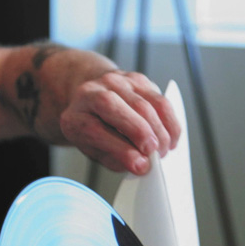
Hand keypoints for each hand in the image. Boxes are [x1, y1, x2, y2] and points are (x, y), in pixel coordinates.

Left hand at [58, 70, 180, 174]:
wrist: (90, 100)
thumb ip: (115, 158)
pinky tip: (169, 137)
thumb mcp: (93, 150)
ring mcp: (116, 82)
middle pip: (121, 110)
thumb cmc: (92, 130)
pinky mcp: (138, 80)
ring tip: (162, 149)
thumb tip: (143, 164)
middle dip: (143, 135)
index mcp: (75, 116)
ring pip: (146, 105)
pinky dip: (170, 122)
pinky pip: (161, 101)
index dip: (121, 149)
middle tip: (155, 155)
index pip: (95, 130)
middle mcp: (93, 92)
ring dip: (160, 131)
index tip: (140, 165)